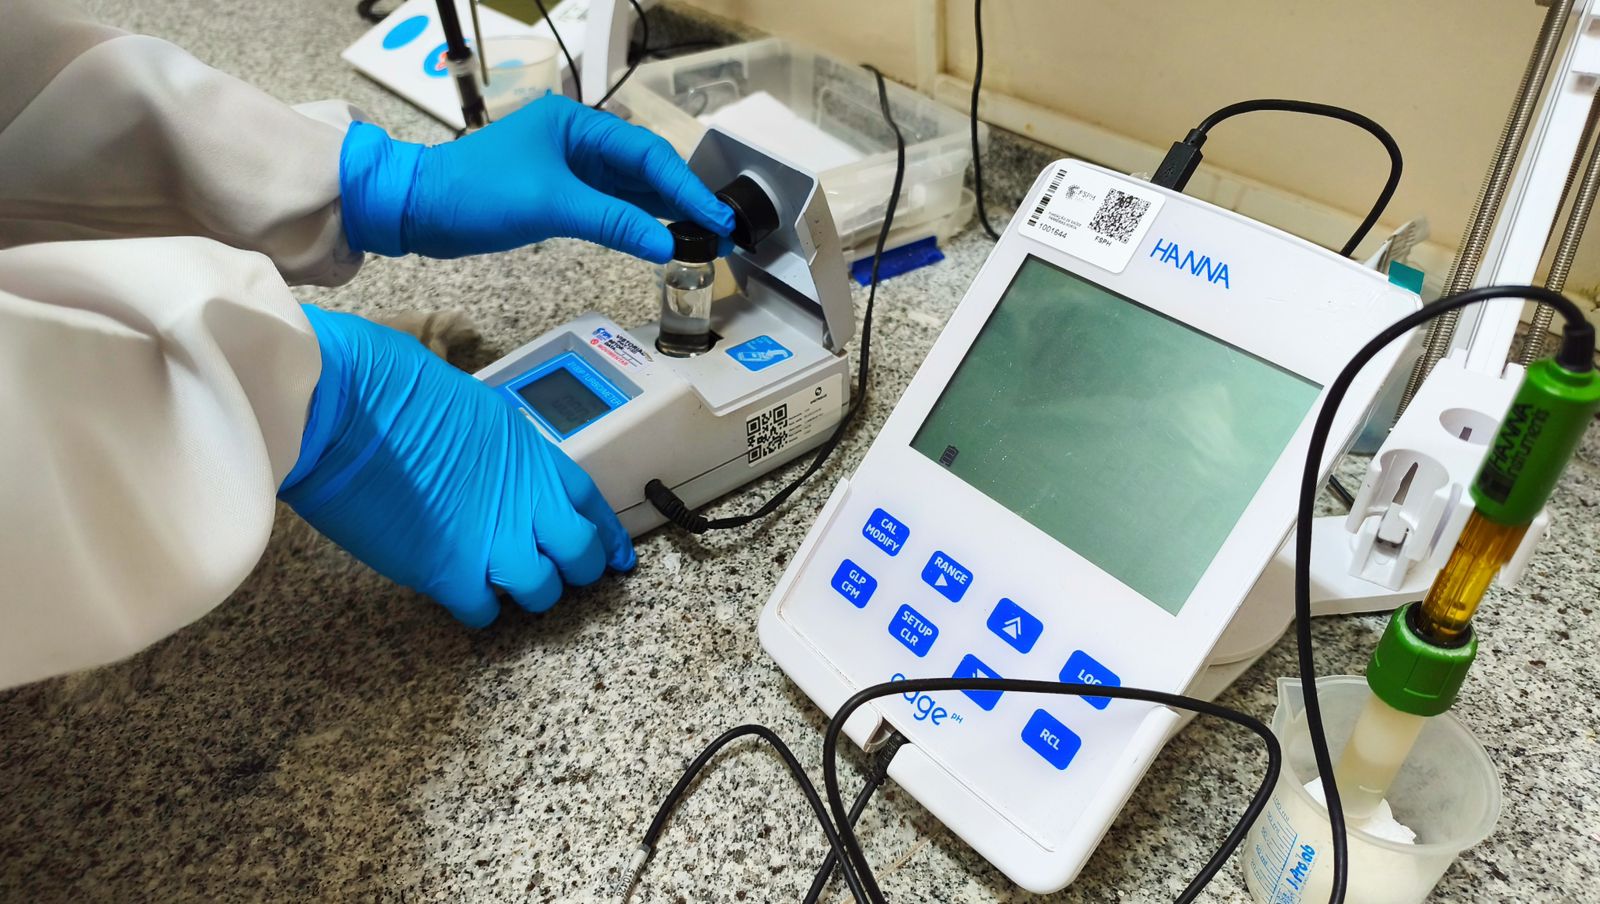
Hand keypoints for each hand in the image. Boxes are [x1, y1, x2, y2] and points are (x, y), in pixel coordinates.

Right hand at [279, 305, 634, 626]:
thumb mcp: (473, 409)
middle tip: (554, 573)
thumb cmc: (391, 389)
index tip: (616, 558)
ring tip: (501, 583)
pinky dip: (478, 610)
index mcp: (531, 455)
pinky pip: (484, 612)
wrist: (344, 406)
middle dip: (575, 569)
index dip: (607, 537)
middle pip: (581, 555)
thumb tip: (493, 474)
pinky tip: (462, 594)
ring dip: (527, 593)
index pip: (590, 505)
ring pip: (542, 592)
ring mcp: (492, 541)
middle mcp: (525, 500)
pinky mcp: (450, 573)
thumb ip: (497, 452)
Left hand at [338, 94, 733, 261]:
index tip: (715, 216)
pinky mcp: (559, 194)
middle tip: (719, 231)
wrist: (416, 210)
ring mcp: (569, 168)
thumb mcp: (551, 206)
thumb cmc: (474, 193)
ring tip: (702, 238)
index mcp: (578, 123)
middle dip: (683, 199)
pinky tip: (661, 238)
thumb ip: (614, 223)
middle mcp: (578, 140)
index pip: (647, 154)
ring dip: (664, 214)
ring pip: (630, 190)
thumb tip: (667, 245)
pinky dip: (636, 223)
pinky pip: (610, 206)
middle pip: (645, 169)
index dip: (686, 187)